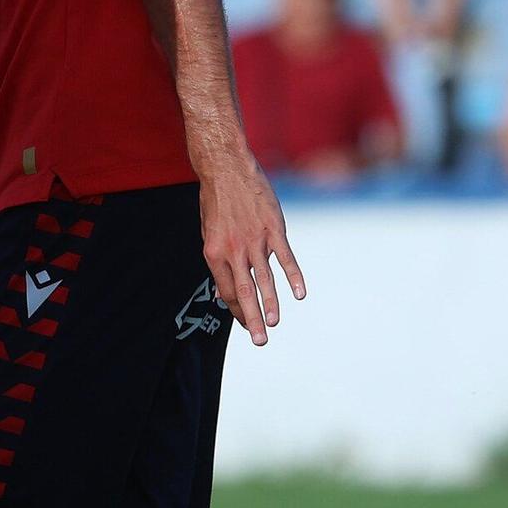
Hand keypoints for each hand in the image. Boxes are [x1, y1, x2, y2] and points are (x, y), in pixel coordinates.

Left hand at [197, 148, 305, 346]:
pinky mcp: (273, 228)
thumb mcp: (208, 232)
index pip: (227, 290)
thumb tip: (224, 292)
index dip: (236, 310)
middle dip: (252, 319)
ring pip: (265, 278)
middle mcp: (234, 249)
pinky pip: (286, 257)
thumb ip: (219, 262)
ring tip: (274, 324)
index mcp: (214, 252)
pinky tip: (300, 294)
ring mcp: (255, 239)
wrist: (226, 167)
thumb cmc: (216, 201)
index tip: (245, 324)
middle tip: (260, 341)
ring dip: (270, 303)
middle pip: (245, 291)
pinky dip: (294, 276)